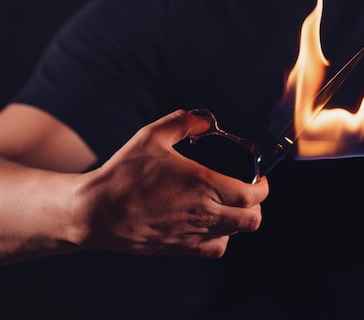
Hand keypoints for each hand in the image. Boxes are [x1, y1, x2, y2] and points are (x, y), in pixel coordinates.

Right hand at [81, 109, 268, 257]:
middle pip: (252, 219)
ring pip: (236, 234)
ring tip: (230, 205)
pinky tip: (211, 223)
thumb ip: (182, 122)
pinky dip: (222, 238)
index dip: (263, 187)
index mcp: (202, 185)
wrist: (95, 212)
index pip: (252, 194)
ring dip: (240, 219)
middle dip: (258, 205)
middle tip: (250, 192)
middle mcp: (203, 212)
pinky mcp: (180, 248)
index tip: (260, 178)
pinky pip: (215, 249)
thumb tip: (204, 119)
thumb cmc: (123, 174)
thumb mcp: (151, 136)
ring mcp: (192, 233)